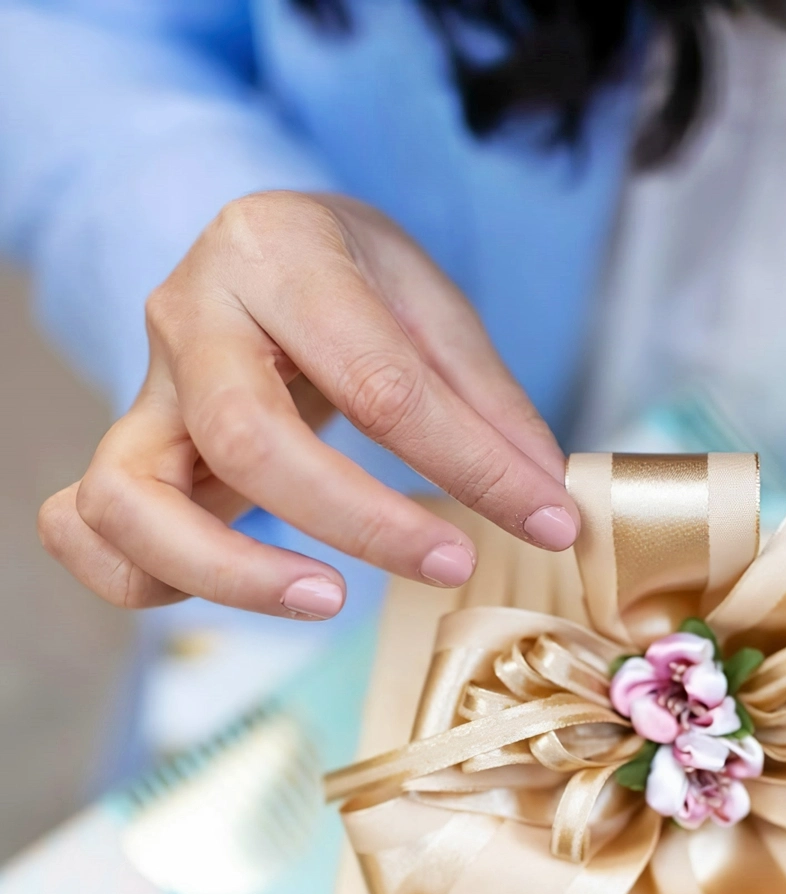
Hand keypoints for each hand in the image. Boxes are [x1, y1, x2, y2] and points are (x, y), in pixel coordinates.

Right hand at [38, 192, 577, 619]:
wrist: (263, 252)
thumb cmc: (350, 282)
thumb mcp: (432, 307)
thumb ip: (488, 403)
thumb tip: (548, 502)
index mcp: (278, 253)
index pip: (378, 381)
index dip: (472, 467)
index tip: (549, 522)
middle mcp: (191, 315)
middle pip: (249, 440)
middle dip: (362, 521)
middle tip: (452, 564)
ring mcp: (143, 392)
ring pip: (132, 499)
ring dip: (230, 573)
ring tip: (329, 597)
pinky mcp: (126, 453)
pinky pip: (85, 530)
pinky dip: (146, 581)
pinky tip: (249, 590)